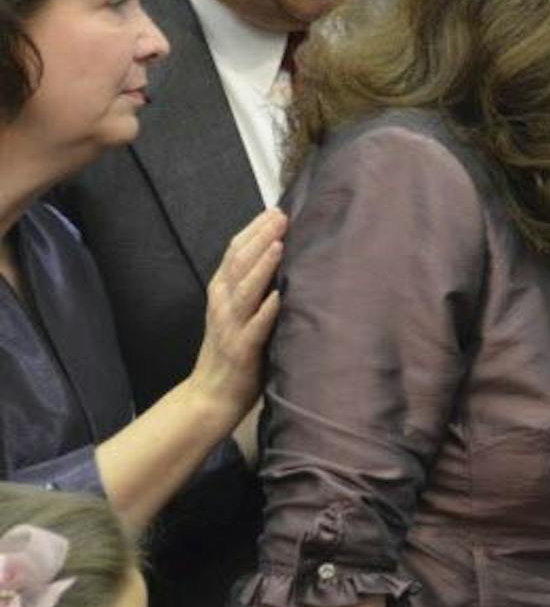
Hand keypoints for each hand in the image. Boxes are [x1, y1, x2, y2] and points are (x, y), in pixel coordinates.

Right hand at [187, 209, 286, 429]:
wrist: (210, 396)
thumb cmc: (232, 351)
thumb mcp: (235, 312)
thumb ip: (249, 286)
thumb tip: (275, 255)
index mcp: (221, 292)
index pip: (233, 253)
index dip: (253, 230)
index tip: (274, 210)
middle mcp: (222, 304)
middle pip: (238, 264)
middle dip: (260, 238)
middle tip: (282, 216)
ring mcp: (230, 327)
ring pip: (245, 290)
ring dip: (262, 266)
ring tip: (280, 244)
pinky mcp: (242, 350)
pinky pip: (255, 327)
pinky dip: (268, 310)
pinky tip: (281, 295)